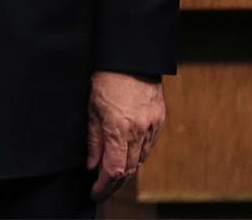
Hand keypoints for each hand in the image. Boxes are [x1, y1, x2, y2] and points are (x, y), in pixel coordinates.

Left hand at [87, 70, 165, 200]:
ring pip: (140, 160)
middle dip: (114, 184)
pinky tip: (128, 155)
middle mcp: (138, 132)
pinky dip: (137, 155)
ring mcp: (152, 127)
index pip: (113, 170)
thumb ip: (93, 140)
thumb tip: (91, 165)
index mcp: (118, 129)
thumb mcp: (92, 108)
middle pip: (129, 170)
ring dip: (127, 170)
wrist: (132, 59)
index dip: (103, 186)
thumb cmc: (107, 79)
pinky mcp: (159, 121)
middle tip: (101, 189)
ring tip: (112, 174)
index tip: (95, 192)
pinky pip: (149, 147)